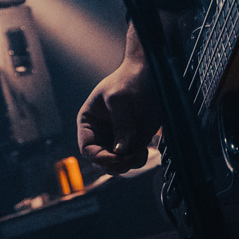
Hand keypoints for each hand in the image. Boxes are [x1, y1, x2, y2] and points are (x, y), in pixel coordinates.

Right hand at [77, 56, 160, 173]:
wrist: (152, 73)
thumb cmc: (129, 80)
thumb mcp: (119, 98)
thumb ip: (120, 124)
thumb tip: (121, 151)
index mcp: (88, 122)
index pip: (87, 149)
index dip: (99, 157)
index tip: (116, 157)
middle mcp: (101, 133)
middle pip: (100, 162)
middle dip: (113, 165)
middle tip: (127, 159)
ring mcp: (118, 138)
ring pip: (117, 164)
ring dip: (127, 165)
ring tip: (138, 153)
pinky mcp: (135, 140)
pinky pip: (133, 159)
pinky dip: (138, 160)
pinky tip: (143, 150)